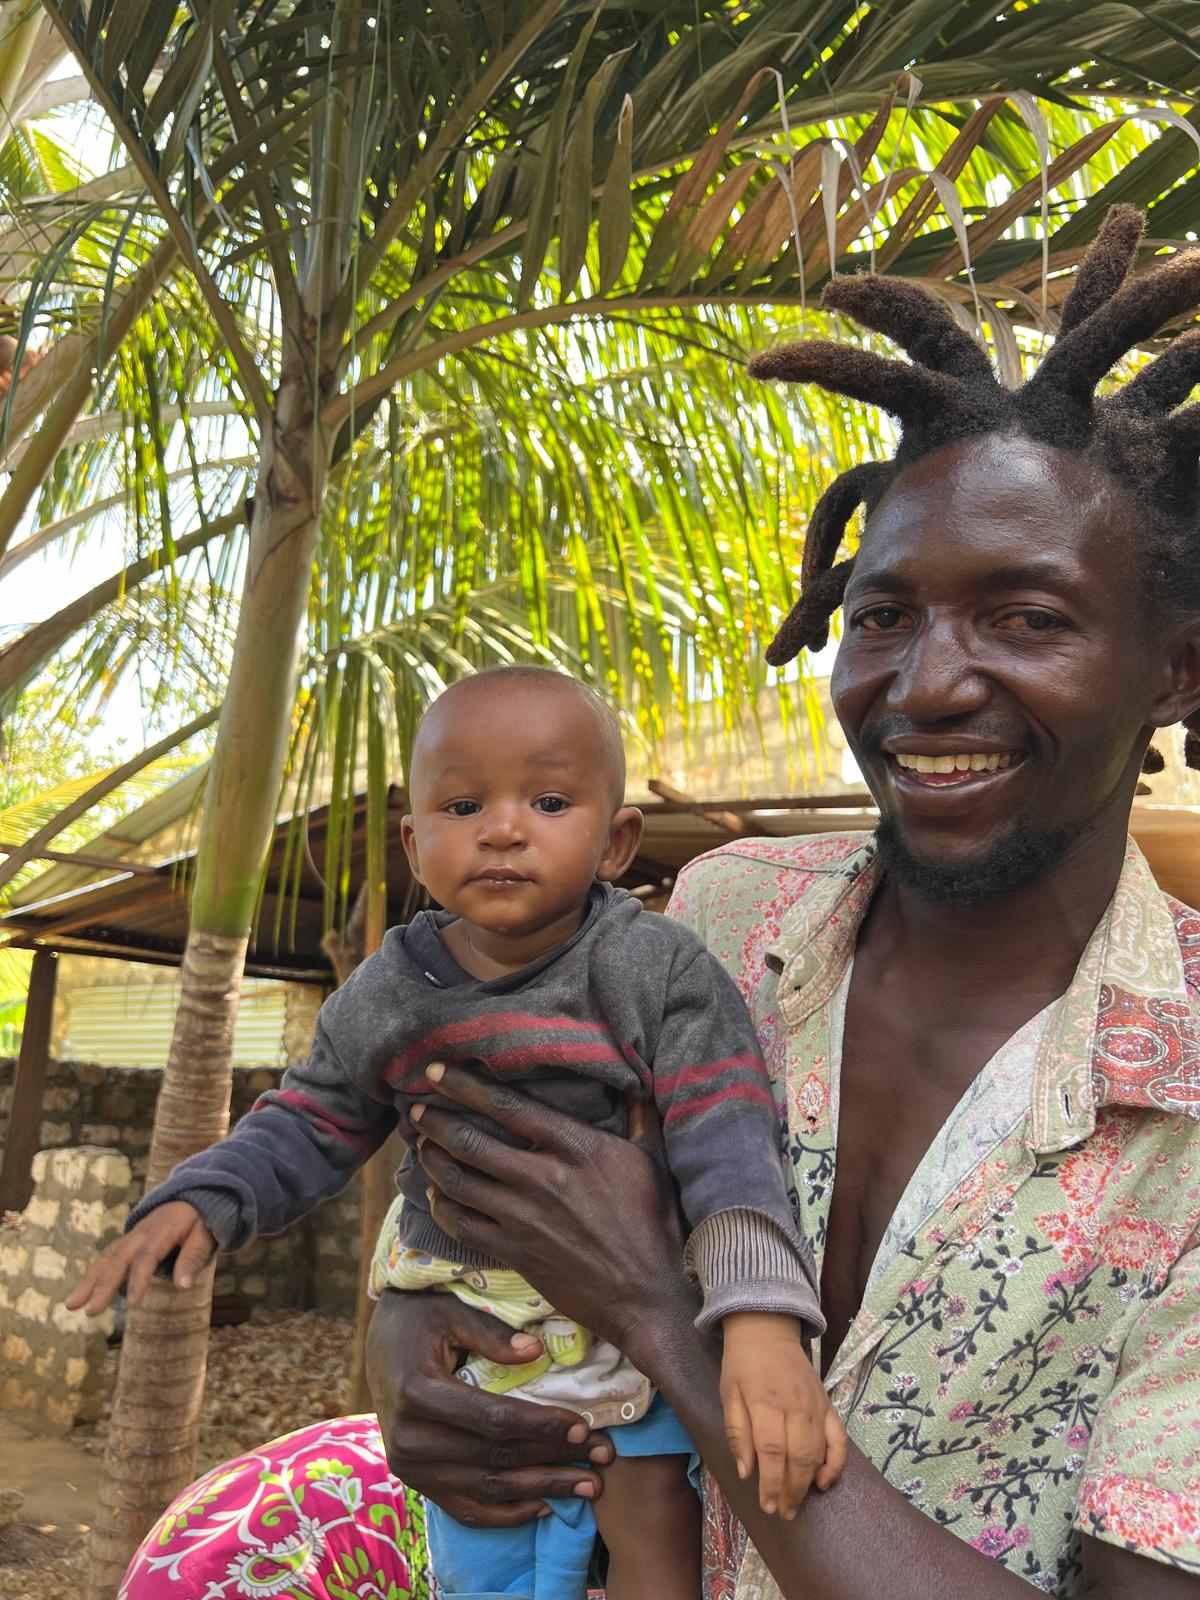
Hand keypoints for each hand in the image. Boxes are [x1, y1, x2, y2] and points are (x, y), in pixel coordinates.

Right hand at [65, 1200, 216, 1315]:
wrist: (191, 1197)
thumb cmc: (201, 1221)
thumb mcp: (205, 1236)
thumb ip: (193, 1259)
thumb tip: (183, 1287)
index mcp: (162, 1230)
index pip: (147, 1256)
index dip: (138, 1279)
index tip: (131, 1303)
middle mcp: (141, 1232)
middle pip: (119, 1259)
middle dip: (103, 1286)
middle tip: (90, 1311)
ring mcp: (130, 1236)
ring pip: (106, 1257)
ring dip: (88, 1281)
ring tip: (72, 1306)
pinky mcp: (126, 1242)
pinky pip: (106, 1257)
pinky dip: (92, 1275)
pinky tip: (81, 1295)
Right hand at [367, 1288, 615, 1525]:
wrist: (378, 1344)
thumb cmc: (419, 1319)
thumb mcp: (451, 1312)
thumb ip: (492, 1335)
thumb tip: (538, 1352)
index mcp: (418, 1392)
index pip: (492, 1420)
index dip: (541, 1426)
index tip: (583, 1427)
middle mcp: (410, 1439)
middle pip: (495, 1459)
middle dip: (554, 1460)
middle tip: (603, 1457)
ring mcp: (411, 1467)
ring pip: (487, 1489)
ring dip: (542, 1490)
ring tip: (589, 1487)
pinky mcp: (416, 1482)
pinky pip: (466, 1509)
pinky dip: (508, 1513)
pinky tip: (546, 1505)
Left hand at [410, 1063, 693, 1360]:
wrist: (646, 1296)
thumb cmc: (653, 1224)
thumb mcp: (652, 1161)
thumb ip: (639, 1117)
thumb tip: (637, 1082)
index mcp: (575, 1147)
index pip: (507, 1106)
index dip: (464, 1085)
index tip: (435, 1071)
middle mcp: (542, 1178)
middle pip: (470, 1141)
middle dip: (434, 1121)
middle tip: (415, 1108)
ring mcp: (524, 1218)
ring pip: (458, 1181)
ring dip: (431, 1159)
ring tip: (420, 1144)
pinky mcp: (514, 1252)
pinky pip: (462, 1225)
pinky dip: (442, 1206)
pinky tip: (437, 1194)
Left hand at [721, 1312, 847, 1518]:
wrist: (767, 1329)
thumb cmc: (741, 1364)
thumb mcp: (728, 1394)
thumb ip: (737, 1433)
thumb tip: (747, 1473)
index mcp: (765, 1402)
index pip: (772, 1451)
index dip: (771, 1482)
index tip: (767, 1506)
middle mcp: (794, 1405)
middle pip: (798, 1456)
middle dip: (791, 1490)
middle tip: (784, 1513)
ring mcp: (815, 1405)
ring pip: (818, 1451)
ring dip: (809, 1482)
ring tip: (797, 1504)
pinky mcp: (827, 1403)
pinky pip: (838, 1437)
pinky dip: (836, 1462)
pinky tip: (825, 1481)